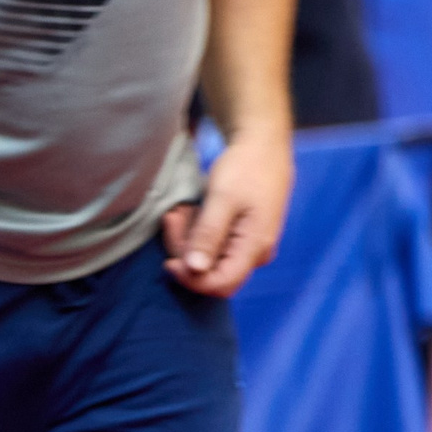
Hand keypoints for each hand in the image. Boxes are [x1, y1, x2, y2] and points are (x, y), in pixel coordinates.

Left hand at [163, 128, 292, 296]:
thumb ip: (208, 235)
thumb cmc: (246, 168)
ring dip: (188, 237)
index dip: (190, 279)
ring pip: (209, 258)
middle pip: (211, 272)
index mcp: (255, 247)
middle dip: (185, 250)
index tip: (168, 261)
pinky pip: (214, 245)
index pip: (220, 284)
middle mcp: (255, 253)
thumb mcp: (222, 199)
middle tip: (174, 217)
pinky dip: (197, 231)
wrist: (264, 146)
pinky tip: (193, 210)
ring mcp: (250, 245)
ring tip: (183, 208)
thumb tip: (195, 270)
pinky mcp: (243, 236)